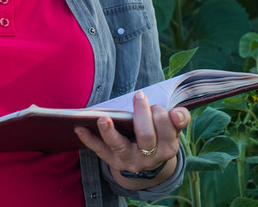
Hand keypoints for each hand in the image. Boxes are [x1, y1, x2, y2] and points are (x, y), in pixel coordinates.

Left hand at [74, 91, 190, 187]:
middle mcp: (150, 157)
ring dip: (110, 131)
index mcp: (168, 146)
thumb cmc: (159, 134)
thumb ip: (178, 118)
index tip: (157, 105)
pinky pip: (100, 150)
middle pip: (146, 136)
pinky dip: (89, 139)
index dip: (162, 116)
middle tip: (139, 96)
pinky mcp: (113, 161)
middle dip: (142, 114)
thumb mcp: (172, 129)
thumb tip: (177, 112)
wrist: (148, 161)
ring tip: (102, 118)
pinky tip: (79, 128)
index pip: (167, 130)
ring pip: (120, 145)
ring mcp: (130, 160)